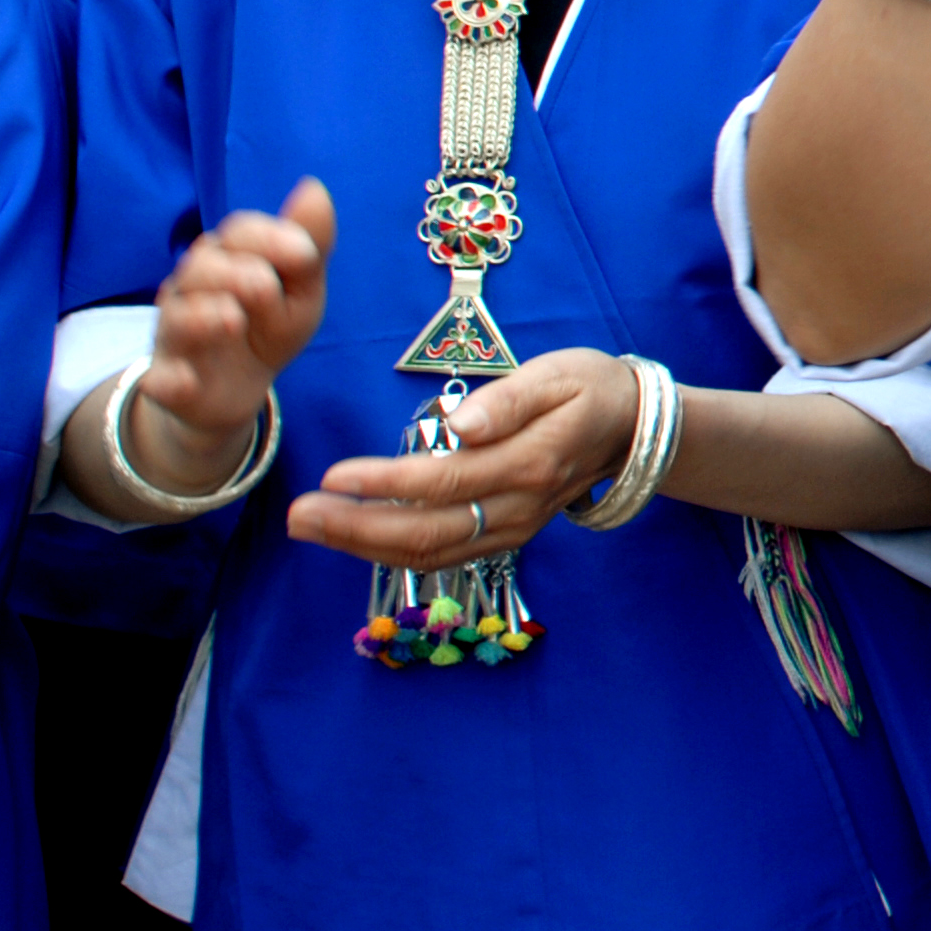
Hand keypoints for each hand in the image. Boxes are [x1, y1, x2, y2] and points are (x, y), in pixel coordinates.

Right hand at [133, 177, 334, 488]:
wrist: (239, 388)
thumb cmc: (270, 325)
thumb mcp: (300, 288)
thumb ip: (310, 243)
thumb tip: (313, 186)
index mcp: (227, 259)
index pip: (238, 233)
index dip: (268, 238)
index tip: (305, 253)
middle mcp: (191, 290)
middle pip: (201, 267)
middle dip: (235, 273)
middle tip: (266, 288)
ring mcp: (175, 335)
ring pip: (176, 317)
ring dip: (203, 316)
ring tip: (234, 321)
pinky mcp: (168, 381)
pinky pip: (161, 378)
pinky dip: (170, 378)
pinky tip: (186, 379)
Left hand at [291, 346, 638, 568]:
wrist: (632, 428)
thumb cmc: (588, 387)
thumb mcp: (557, 373)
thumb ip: (508, 399)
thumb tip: (460, 424)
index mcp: (529, 462)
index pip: (444, 482)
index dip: (384, 482)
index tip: (333, 474)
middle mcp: (519, 507)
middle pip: (426, 532)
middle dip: (355, 527)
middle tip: (298, 513)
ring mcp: (514, 529)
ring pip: (429, 554)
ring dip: (363, 546)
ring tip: (311, 526)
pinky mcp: (505, 537)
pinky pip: (442, 557)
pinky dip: (391, 554)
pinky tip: (354, 538)